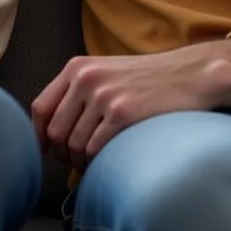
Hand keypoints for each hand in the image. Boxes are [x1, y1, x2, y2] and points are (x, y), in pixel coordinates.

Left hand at [32, 39, 230, 171]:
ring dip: (82, 162)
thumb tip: (49, 133)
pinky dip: (99, 163)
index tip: (46, 153)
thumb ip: (78, 94)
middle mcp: (85, 78)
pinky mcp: (123, 113)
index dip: (39, 137)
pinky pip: (96, 151)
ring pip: (74, 146)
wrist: (192, 74)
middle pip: (55, 132)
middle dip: (63, 155)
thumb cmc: (149, 80)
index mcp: (77, 67)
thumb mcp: (106, 74)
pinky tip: (112, 159)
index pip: (40, 108)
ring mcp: (103, 95)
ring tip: (99, 160)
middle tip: (79, 161)